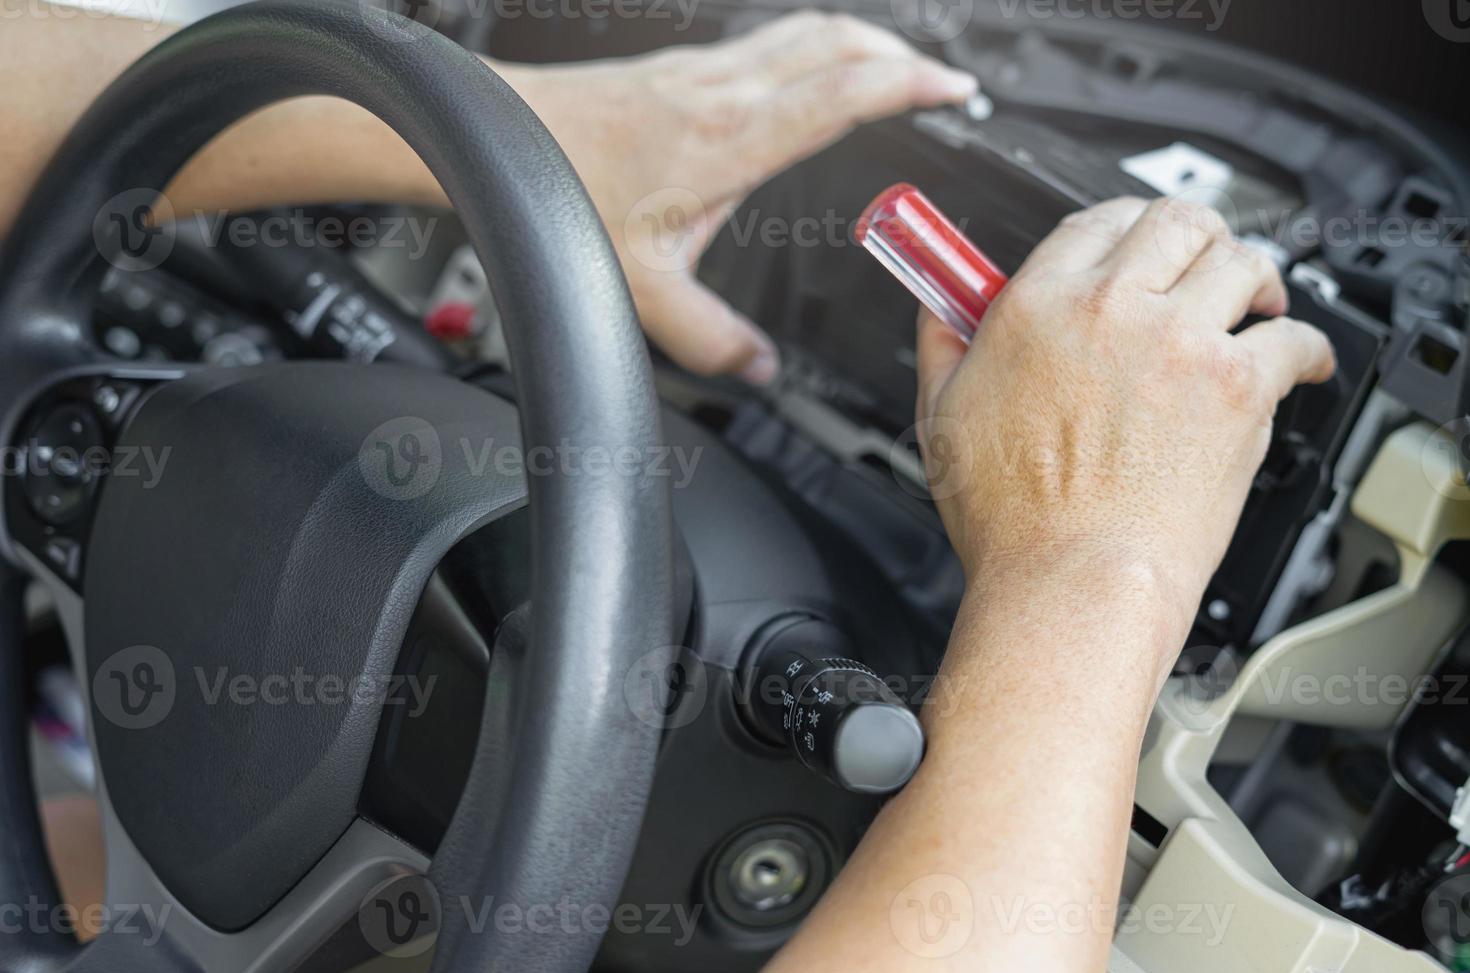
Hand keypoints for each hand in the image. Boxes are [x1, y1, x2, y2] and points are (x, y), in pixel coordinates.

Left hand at [507, 12, 975, 382]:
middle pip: (838, 40)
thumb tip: (757, 368)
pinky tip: (818, 72)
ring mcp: (704, 69)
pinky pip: (772, 39)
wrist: (500, 137)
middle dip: (904, 55)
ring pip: (806, 28)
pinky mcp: (685, 65)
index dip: (908, 85)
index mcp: (728, 141)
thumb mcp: (641, 290)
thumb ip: (708, 338)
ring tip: (900, 69)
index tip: (954, 91)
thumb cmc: (560, 196)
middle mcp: (723, 92)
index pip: (841, 92)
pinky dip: (818, 46)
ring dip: (863, 41)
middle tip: (945, 82)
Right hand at [915, 196, 1335, 647]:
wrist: (1072, 581)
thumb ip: (942, 346)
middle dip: (1197, 234)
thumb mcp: (941, 417)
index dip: (1122, 223)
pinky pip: (1294, 337)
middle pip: (1176, 220)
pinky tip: (1298, 359)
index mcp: (1038, 305)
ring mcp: (1179, 342)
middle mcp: (1111, 308)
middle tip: (1203, 263)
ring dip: (1255, 278)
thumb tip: (938, 310)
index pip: (1093, 220)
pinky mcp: (1236, 386)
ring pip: (1242, 261)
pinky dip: (1305, 345)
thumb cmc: (1010, 520)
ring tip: (1256, 303)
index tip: (1132, 242)